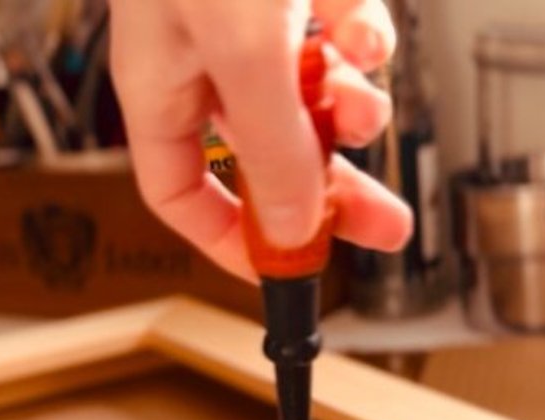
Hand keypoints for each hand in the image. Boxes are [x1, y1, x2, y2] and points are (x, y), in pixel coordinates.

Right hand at [112, 0, 413, 276]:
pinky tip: (363, 28)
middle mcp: (205, 51)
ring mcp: (254, 11)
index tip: (284, 267)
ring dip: (352, 106)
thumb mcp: (243, 51)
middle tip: (383, 223)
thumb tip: (291, 227)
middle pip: (270, 152)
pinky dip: (363, 32)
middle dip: (331, 187)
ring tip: (370, 108)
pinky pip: (343, 21)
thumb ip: (270, 144)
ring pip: (315, 87)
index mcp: (162, 81)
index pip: (180, 189)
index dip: (228, 236)